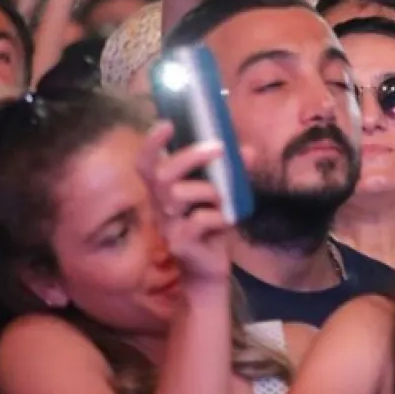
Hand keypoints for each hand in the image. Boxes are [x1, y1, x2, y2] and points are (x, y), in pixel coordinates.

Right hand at [137, 124, 239, 287]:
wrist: (210, 270)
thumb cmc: (212, 228)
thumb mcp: (223, 198)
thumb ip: (232, 175)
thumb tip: (247, 151)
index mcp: (166, 190)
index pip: (147, 164)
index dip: (151, 144)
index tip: (166, 123)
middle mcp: (161, 205)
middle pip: (162, 174)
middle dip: (190, 156)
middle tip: (219, 148)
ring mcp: (168, 224)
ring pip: (178, 194)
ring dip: (210, 190)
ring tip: (225, 199)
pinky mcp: (180, 242)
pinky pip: (198, 221)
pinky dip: (218, 217)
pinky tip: (227, 221)